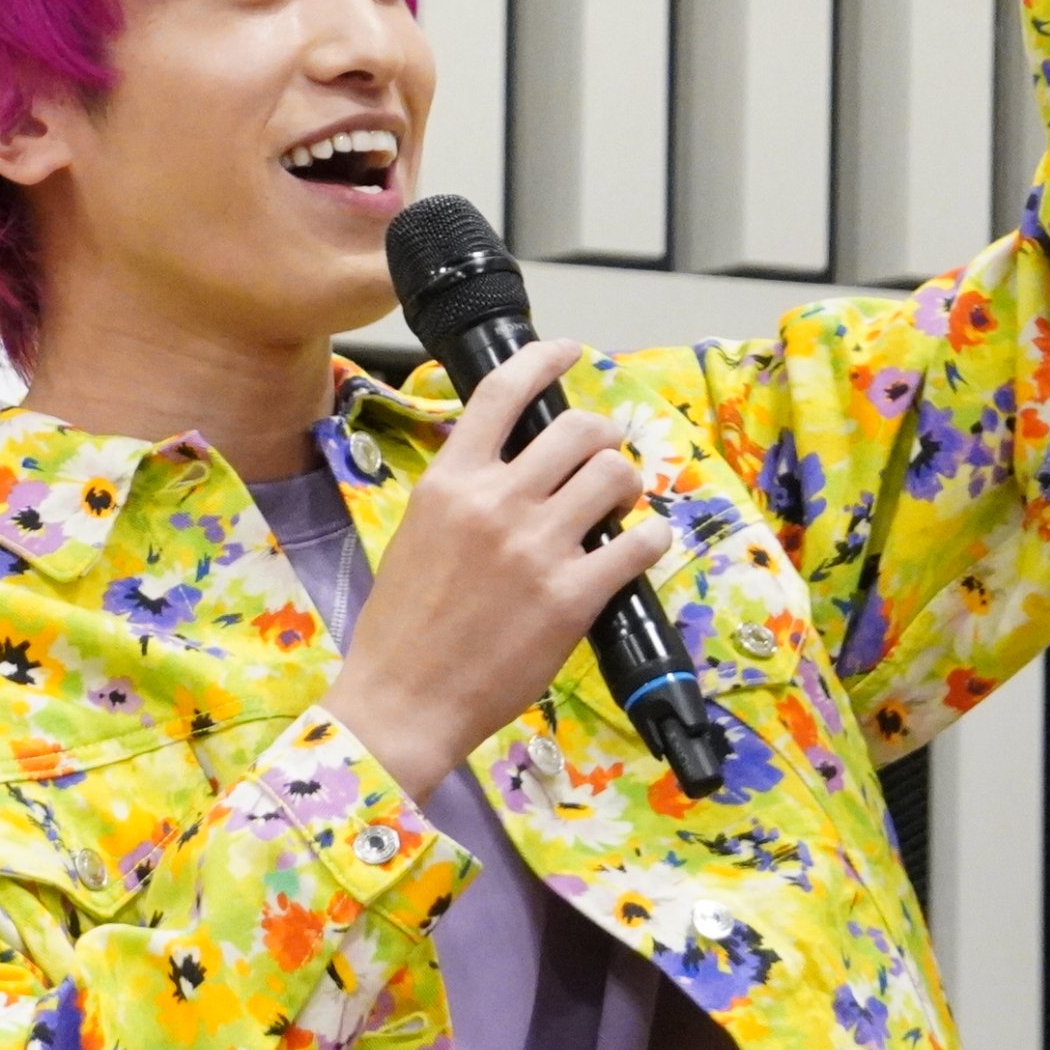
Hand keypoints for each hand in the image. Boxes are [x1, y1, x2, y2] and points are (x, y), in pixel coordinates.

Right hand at [321, 339, 673, 801]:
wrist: (403, 698)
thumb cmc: (401, 625)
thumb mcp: (417, 533)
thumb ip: (464, 493)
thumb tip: (513, 467)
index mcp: (449, 481)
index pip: (503, 392)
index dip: (545, 359)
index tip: (568, 351)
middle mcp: (495, 501)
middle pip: (578, 429)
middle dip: (602, 438)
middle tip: (603, 461)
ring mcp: (537, 547)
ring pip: (614, 475)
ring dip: (626, 484)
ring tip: (616, 507)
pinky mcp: (572, 596)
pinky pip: (639, 543)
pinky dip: (647, 541)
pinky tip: (636, 551)